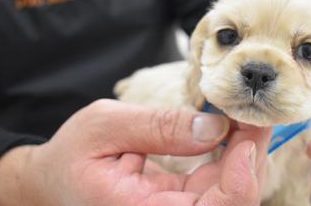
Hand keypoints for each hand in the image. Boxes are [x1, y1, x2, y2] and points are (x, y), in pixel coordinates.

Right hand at [0, 99, 271, 205]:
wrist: (53, 179)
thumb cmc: (70, 155)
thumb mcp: (106, 127)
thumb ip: (158, 127)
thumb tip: (214, 127)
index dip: (240, 178)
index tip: (248, 133)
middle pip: (229, 203)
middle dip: (250, 158)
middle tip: (256, 114)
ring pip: (228, 193)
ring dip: (244, 154)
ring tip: (247, 117)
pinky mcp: (179, 201)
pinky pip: (214, 184)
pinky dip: (229, 156)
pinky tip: (233, 130)